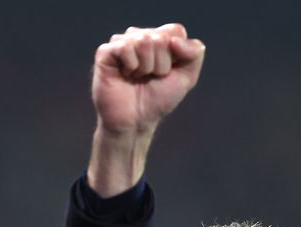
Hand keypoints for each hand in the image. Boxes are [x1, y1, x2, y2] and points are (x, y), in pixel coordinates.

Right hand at [86, 24, 205, 196]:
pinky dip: (131, 66)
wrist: (136, 121)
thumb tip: (175, 40)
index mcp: (159, 39)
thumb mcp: (186, 78)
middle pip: (160, 38)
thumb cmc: (158, 100)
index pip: (175, 31)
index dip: (175, 56)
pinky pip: (125, 47)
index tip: (167, 73)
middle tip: (149, 78)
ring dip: (145, 67)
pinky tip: (125, 75)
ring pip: (143, 41)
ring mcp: (122, 43)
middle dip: (160, 65)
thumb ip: (194, 54)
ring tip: (137, 78)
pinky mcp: (106, 52)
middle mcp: (140, 37)